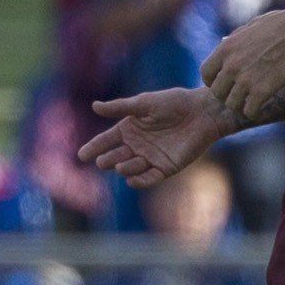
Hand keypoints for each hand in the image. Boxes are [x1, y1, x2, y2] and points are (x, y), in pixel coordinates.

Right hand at [78, 87, 241, 187]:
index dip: (94, 147)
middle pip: (115, 156)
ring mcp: (151, 158)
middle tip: (104, 161)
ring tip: (122, 164)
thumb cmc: (174, 103)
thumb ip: (119, 108)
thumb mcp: (144, 103)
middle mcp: (137, 145)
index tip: (82, 155)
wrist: (202, 113)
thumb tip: (94, 106)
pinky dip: (139, 181)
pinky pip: (149, 178)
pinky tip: (131, 179)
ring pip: (130, 168)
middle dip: (108, 160)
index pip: (106, 141)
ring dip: (124, 168)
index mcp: (129, 129)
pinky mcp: (166, 168)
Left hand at [201, 6, 284, 122]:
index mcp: (226, 48)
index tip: (225, 83)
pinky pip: (249, 111)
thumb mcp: (250, 26)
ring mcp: (245, 79)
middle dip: (227, 94)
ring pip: (231, 105)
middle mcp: (231, 65)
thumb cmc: (280, 24)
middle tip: (239, 94)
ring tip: (250, 102)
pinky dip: (254, 112)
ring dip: (240, 105)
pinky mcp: (262, 91)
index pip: (205, 73)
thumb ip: (234, 38)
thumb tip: (223, 42)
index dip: (213, 80)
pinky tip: (260, 108)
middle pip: (217, 92)